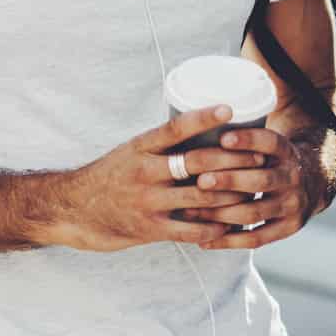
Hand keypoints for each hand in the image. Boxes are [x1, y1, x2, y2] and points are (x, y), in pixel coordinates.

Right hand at [51, 105, 263, 252]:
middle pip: (197, 162)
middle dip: (232, 160)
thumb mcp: (131, 151)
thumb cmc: (111, 175)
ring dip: (232, 194)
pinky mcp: (151, 228)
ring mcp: (148, 201)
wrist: (76, 210)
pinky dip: (216, 226)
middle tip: (260, 157)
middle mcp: (145, 171)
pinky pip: (191, 228)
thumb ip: (162, 146)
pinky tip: (233, 223)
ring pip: (201, 195)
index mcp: (141, 147)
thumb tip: (203, 129)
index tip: (229, 107)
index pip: (175, 127)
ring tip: (256, 190)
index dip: (203, 117)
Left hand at [184, 127, 315, 250]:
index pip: (270, 142)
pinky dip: (229, 240)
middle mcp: (292, 177)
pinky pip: (255, 238)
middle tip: (199, 178)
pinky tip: (204, 239)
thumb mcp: (269, 134)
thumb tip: (205, 88)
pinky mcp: (286, 229)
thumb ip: (243, 121)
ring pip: (253, 211)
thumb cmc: (275, 154)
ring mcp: (291, 206)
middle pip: (259, 180)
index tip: (224, 137)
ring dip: (221, 211)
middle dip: (228, 180)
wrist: (316, 181)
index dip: (248, 140)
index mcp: (287, 150)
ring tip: (191, 209)